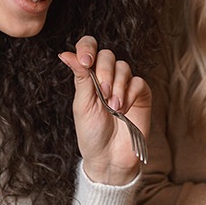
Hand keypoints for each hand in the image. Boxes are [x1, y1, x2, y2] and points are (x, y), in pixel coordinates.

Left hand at [57, 36, 149, 184]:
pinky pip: (138, 82)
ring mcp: (125, 85)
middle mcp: (107, 77)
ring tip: (113, 108)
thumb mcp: (82, 104)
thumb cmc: (92, 132)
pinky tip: (124, 109)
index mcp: (88, 77)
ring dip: (117, 86)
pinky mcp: (141, 95)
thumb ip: (80, 77)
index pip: (88, 48)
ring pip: (123, 67)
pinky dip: (130, 94)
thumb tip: (65, 54)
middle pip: (107, 55)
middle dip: (103, 72)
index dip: (87, 48)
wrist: (109, 156)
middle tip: (103, 94)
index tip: (85, 61)